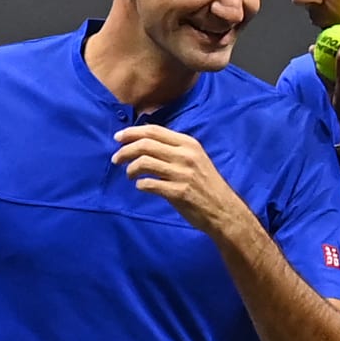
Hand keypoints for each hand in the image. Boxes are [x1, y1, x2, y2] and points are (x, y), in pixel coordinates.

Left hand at [111, 124, 244, 235]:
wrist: (223, 209)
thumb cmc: (207, 184)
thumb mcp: (196, 158)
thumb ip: (174, 149)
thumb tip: (145, 142)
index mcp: (188, 144)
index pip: (154, 131)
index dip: (132, 132)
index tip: (118, 138)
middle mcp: (185, 155)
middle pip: (145, 145)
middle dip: (125, 150)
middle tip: (116, 159)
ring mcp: (182, 174)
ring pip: (144, 162)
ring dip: (131, 169)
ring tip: (129, 175)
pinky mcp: (178, 192)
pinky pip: (150, 184)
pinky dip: (141, 184)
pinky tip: (141, 186)